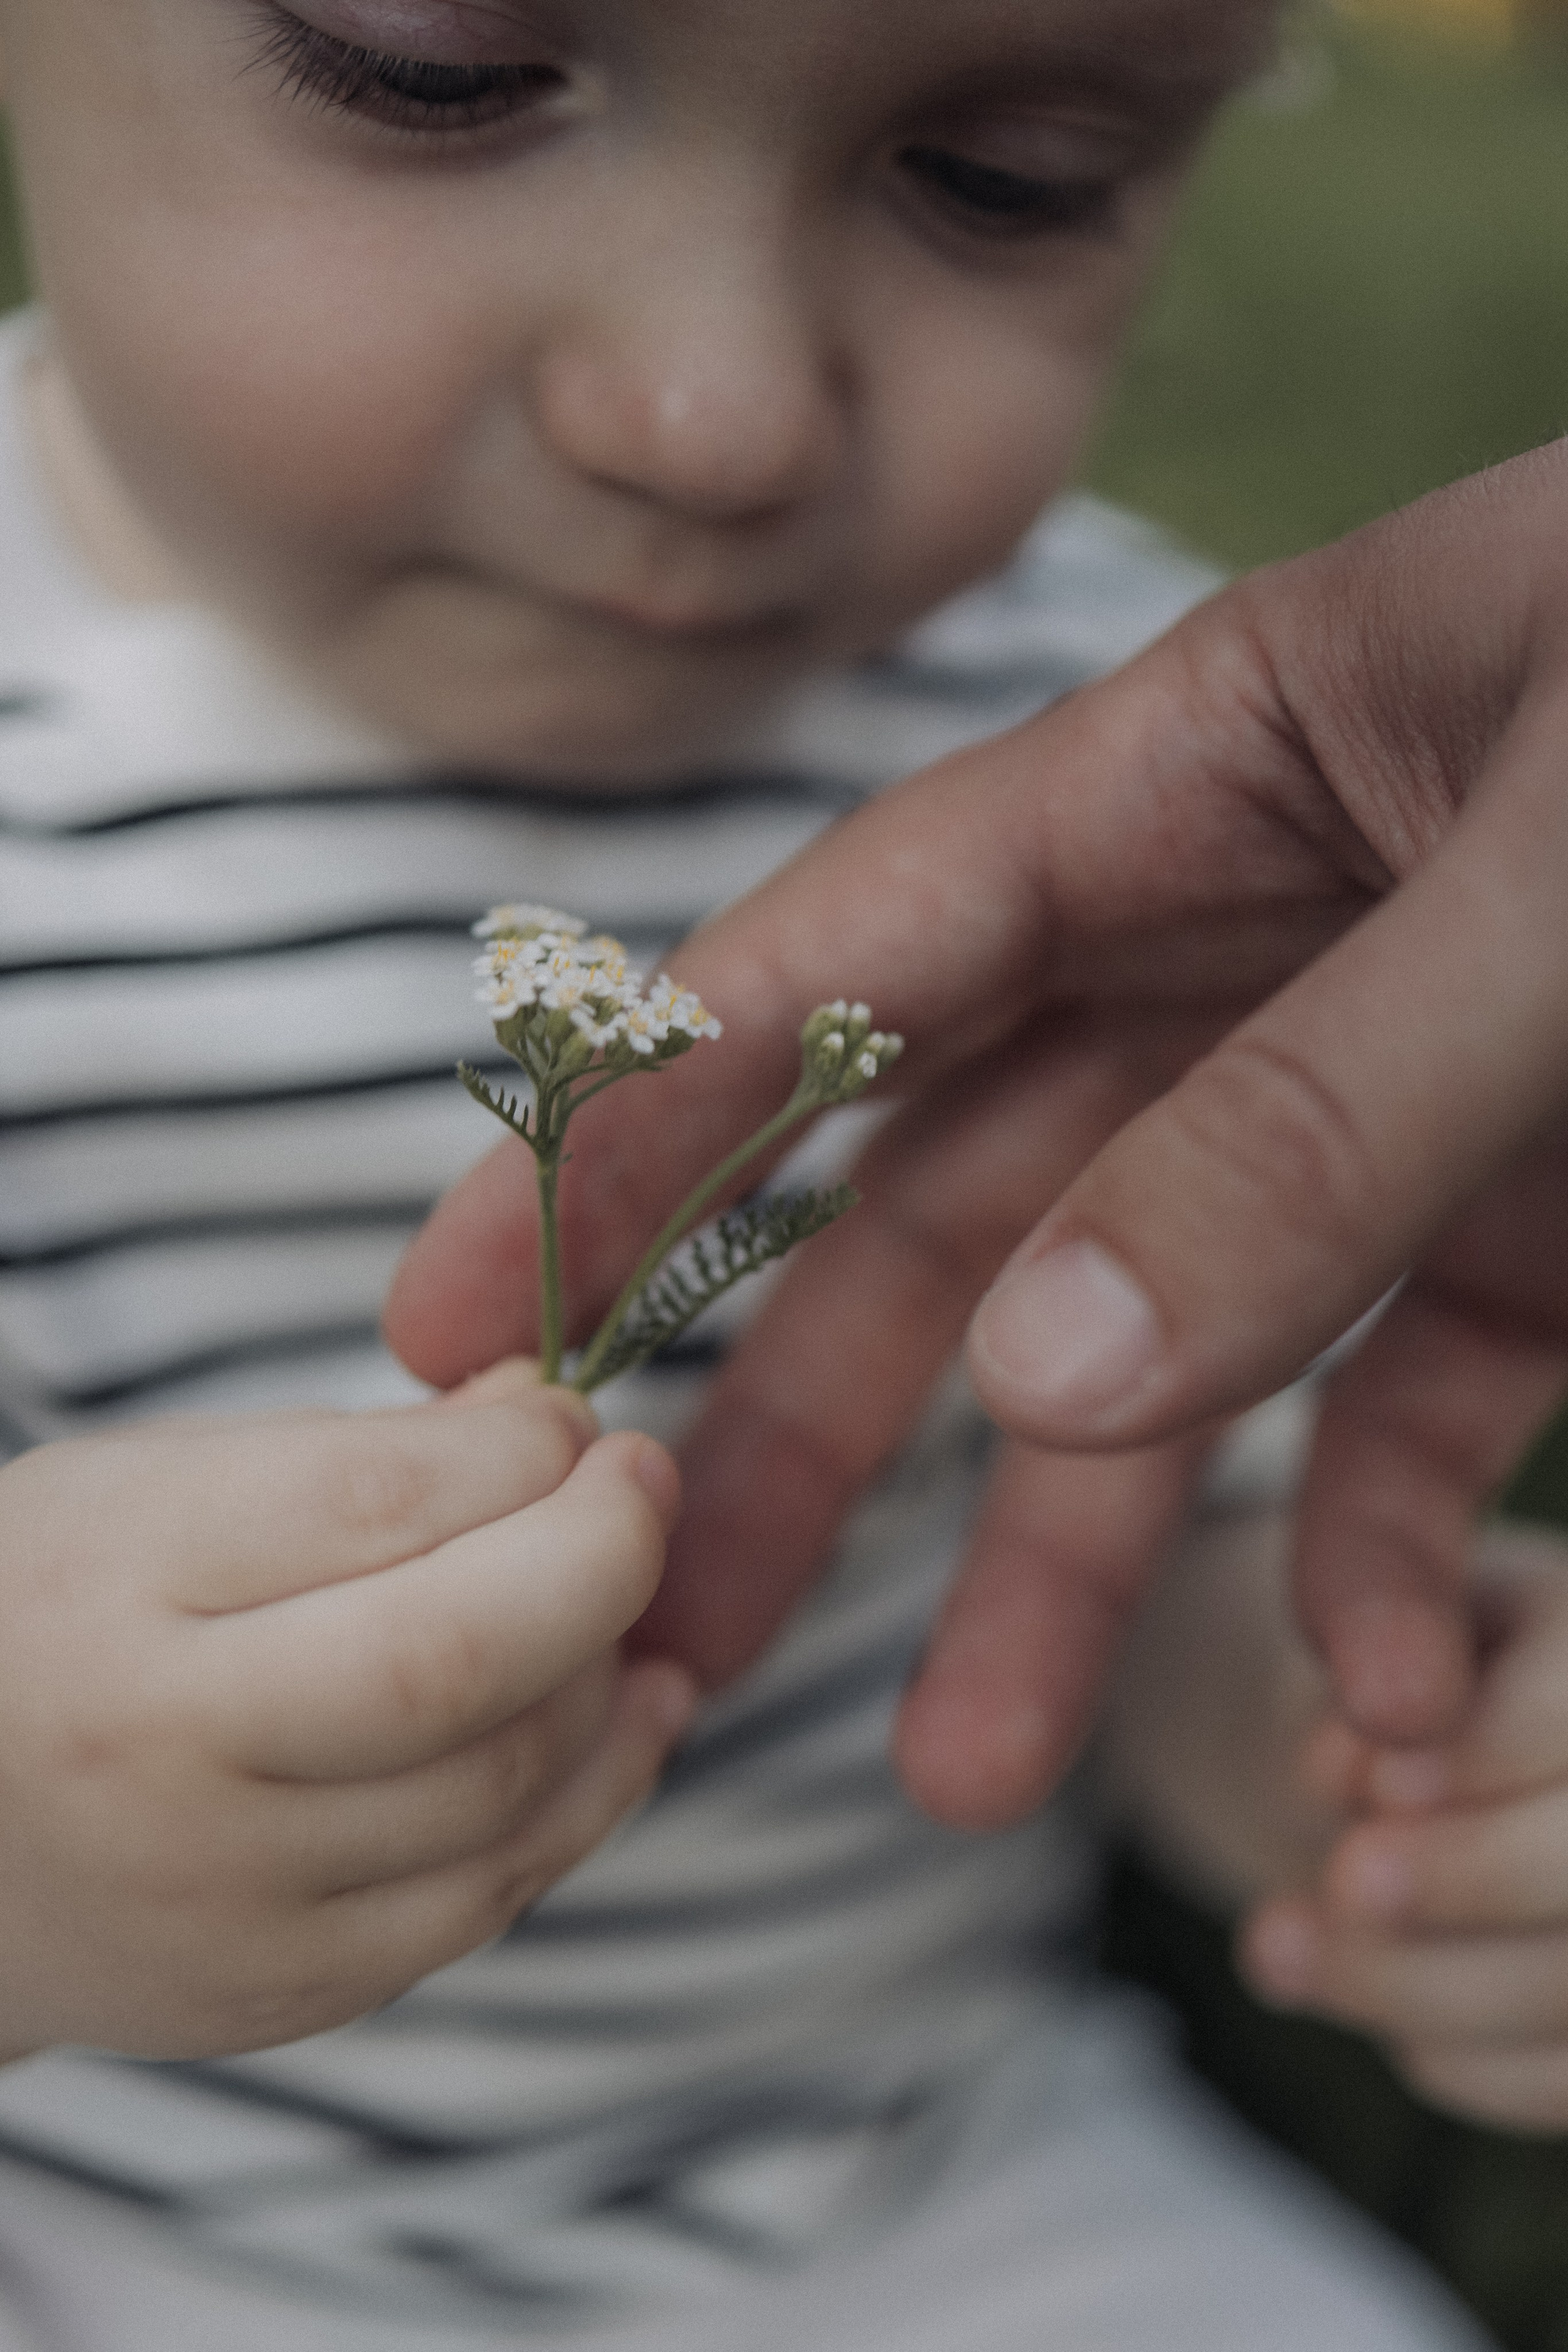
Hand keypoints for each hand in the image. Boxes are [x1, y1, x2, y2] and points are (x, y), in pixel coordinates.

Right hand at [0, 1363, 692, 2060]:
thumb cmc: (58, 1617)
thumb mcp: (155, 1486)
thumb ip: (357, 1452)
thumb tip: (549, 1415)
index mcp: (116, 1587)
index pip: (371, 1502)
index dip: (515, 1450)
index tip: (570, 1415)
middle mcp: (166, 1757)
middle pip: (455, 1660)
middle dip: (598, 1555)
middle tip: (644, 1480)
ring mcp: (232, 1896)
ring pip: (506, 1784)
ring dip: (607, 1671)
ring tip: (622, 1597)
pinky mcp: (294, 1991)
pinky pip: (496, 1891)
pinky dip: (596, 1789)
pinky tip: (635, 1708)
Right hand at [386, 444, 1567, 1827]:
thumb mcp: (1564, 882)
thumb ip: (1313, 1119)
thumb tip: (1055, 1369)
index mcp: (1203, 772)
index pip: (851, 958)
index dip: (648, 1128)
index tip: (479, 1294)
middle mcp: (1255, 940)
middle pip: (962, 1201)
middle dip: (805, 1416)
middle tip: (652, 1605)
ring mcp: (1387, 1102)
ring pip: (1154, 1349)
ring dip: (1068, 1566)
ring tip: (968, 1780)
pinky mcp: (1534, 1238)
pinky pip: (1405, 1423)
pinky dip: (1382, 1567)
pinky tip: (1378, 1705)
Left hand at [1242, 1526, 1567, 2134]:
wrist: (1419, 1785)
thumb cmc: (1405, 1692)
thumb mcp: (1377, 1643)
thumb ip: (1372, 1666)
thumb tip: (1369, 1765)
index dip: (1487, 1755)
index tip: (1376, 1780)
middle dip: (1468, 1878)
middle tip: (1342, 1882)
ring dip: (1416, 1981)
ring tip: (1274, 1947)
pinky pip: (1558, 2081)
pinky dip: (1458, 2059)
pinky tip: (1381, 2020)